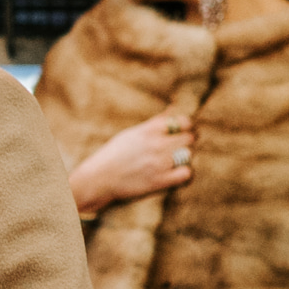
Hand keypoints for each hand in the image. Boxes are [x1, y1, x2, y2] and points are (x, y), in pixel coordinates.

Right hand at [70, 113, 193, 214]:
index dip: (187, 127)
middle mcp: (156, 144)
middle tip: (179, 149)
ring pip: (189, 155)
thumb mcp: (132, 133)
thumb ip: (156, 122)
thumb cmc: (114, 154)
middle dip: (187, 143)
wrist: (98, 179)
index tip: (182, 132)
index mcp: (149, 130)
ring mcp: (159, 163)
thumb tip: (173, 108)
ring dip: (184, 158)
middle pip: (189, 138)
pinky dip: (184, 174)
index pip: (184, 121)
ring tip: (174, 162)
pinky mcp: (160, 181)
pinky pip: (186, 174)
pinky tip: (175, 174)